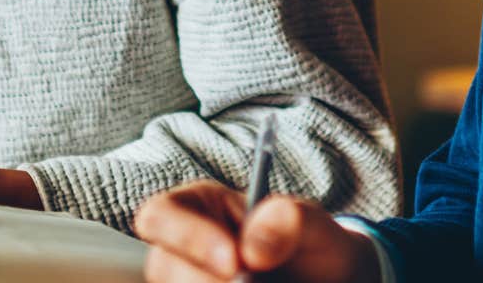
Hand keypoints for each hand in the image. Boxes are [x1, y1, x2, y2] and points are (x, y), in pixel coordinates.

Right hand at [134, 181, 380, 282]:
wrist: (323, 282)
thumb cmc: (310, 245)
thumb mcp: (312, 225)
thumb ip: (290, 221)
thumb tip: (254, 247)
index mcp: (196, 206)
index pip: (160, 215)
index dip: (188, 237)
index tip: (234, 262)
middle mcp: (181, 250)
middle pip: (162, 268)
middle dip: (204, 282)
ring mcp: (185, 281)